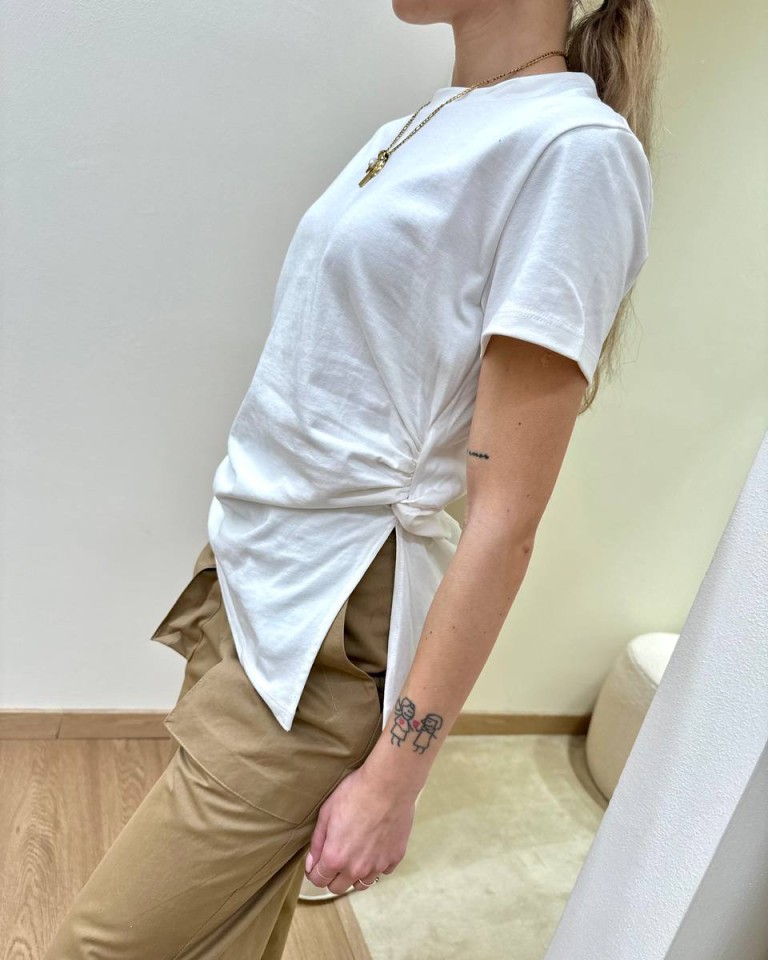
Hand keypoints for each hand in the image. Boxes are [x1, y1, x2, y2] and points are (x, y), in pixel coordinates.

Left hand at [304, 762, 416, 894]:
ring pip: (361, 884)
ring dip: (355, 874)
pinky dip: (376, 864)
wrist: (388, 785)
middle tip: (335, 857)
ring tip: (356, 854)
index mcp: (335, 858)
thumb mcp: (326, 813)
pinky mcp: (394, 858)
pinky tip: (375, 846)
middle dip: (332, 876)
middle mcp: (355, 868)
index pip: (318, 880)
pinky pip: (382, 871)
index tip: (317, 863)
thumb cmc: (355, 794)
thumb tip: (312, 862)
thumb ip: (317, 842)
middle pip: (338, 888)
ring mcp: (377, 865)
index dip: (314, 872)